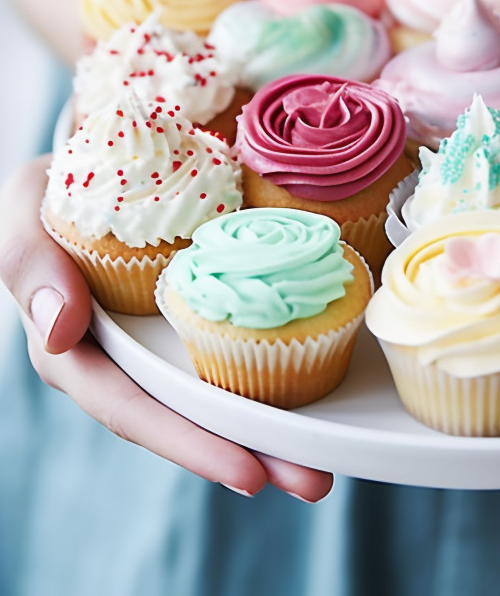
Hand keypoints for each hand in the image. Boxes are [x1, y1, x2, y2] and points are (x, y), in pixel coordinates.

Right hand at [0, 156, 332, 501]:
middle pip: (189, 415)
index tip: (247, 471)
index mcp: (78, 347)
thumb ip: (30, 263)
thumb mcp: (23, 211)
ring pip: (219, 390)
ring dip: (272, 428)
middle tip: (313, 481)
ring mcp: (167, 337)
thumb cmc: (56, 187)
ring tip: (327, 461)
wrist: (102, 159)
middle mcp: (128, 355)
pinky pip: (239, 344)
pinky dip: (276, 370)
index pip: (133, 407)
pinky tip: (318, 391)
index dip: (188, 442)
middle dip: (248, 451)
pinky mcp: (203, 309)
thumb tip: (62, 328)